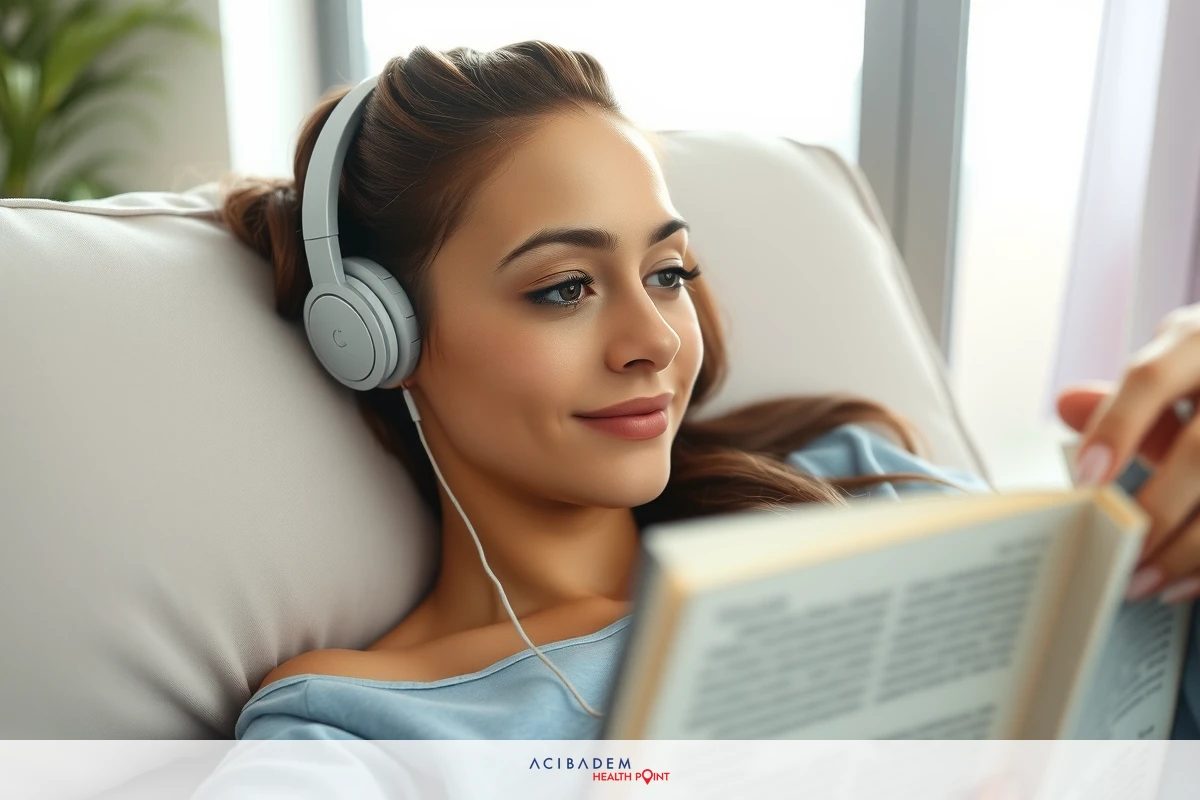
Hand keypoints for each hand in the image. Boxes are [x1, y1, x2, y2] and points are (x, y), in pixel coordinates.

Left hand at [1056, 303, 1199, 603]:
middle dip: (1157, 509)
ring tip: (1143, 582)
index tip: (1087, 480)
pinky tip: (1184, 585)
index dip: (1116, 428)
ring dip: (1189, 549)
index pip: (1151, 379)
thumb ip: (1126, 396)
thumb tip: (1068, 404)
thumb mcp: (1177, 363)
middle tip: (1114, 551)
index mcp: (1199, 342)